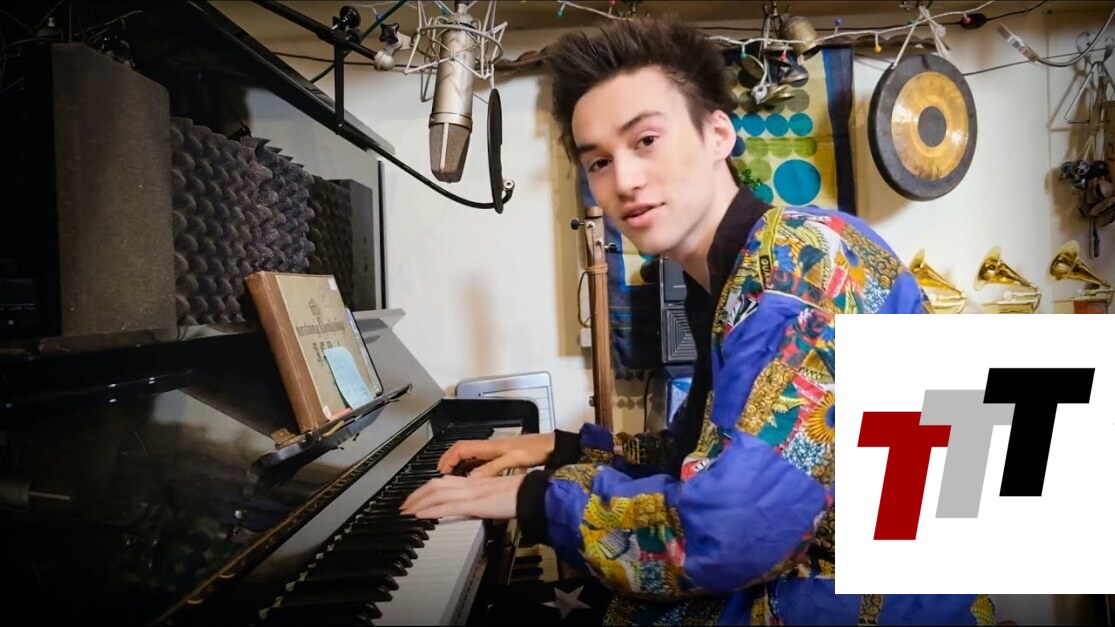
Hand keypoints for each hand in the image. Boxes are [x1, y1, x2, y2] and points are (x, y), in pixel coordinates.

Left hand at [400, 474, 524, 519]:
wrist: (531, 494)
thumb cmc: (520, 495)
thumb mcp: (495, 496)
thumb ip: (482, 500)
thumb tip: (473, 507)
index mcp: (475, 482)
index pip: (444, 482)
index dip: (426, 488)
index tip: (416, 498)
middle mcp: (469, 484)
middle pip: (435, 485)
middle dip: (416, 495)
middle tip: (404, 505)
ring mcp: (471, 493)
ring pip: (437, 494)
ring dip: (418, 502)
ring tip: (406, 511)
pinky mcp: (474, 503)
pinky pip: (447, 506)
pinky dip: (431, 510)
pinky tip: (420, 515)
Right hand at [437, 432, 554, 477]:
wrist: (549, 445)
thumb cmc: (534, 450)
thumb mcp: (512, 460)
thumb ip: (491, 469)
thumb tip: (472, 479)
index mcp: (488, 446)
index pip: (460, 449)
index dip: (448, 459)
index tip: (441, 471)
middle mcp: (488, 446)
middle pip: (460, 449)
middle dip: (448, 460)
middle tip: (440, 473)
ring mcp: (493, 449)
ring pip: (468, 453)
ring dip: (457, 462)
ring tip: (450, 475)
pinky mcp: (500, 454)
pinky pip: (477, 458)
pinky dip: (469, 465)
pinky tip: (470, 475)